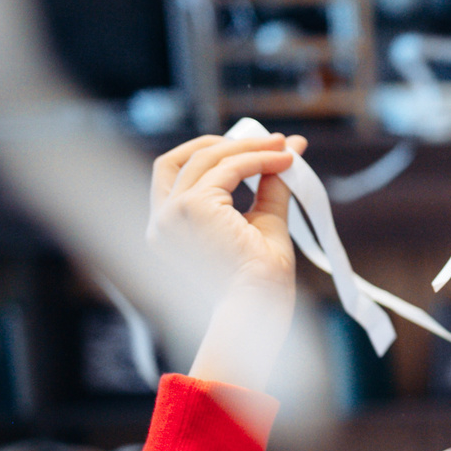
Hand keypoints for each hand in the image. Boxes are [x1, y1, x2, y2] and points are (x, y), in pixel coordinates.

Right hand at [148, 132, 307, 390]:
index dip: (216, 156)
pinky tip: (285, 161)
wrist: (259, 308)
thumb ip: (270, 187)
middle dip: (226, 144)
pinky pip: (229, 168)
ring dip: (249, 148)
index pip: (177, 176)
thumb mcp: (263, 223)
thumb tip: (291, 148)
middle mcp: (159, 221)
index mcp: (167, 229)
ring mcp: (171, 213)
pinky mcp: (191, 207)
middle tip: (270, 141)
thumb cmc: (261, 283)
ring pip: (205, 157)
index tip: (259, 149)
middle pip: (180, 159)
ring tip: (284, 149)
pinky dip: (258, 159)